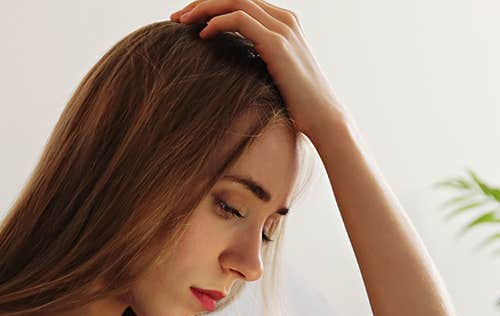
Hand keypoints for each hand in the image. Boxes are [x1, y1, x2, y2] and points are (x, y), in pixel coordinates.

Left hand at [170, 0, 347, 142]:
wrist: (323, 118)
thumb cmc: (297, 104)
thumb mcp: (274, 73)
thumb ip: (257, 58)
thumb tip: (230, 63)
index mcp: (284, 22)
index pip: (241, 1)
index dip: (211, 6)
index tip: (187, 20)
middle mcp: (284, 19)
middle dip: (202, 3)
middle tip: (176, 18)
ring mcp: (283, 28)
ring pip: (235, 1)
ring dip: (203, 8)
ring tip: (181, 23)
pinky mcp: (277, 43)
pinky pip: (240, 20)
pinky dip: (217, 22)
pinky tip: (202, 36)